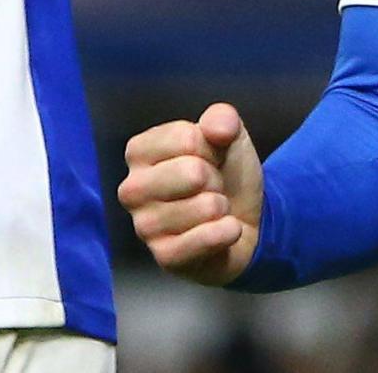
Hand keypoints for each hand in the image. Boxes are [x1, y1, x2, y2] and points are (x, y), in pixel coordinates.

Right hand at [118, 102, 262, 285]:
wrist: (246, 222)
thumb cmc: (226, 175)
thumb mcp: (228, 136)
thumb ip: (222, 119)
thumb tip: (217, 129)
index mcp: (139, 152)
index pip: (188, 138)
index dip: (213, 147)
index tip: (209, 159)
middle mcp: (132, 189)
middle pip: (193, 172)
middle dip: (216, 179)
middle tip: (211, 188)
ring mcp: (144, 227)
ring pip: (205, 206)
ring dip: (221, 207)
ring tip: (212, 211)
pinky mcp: (164, 257)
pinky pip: (206, 238)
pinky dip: (227, 232)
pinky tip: (223, 231)